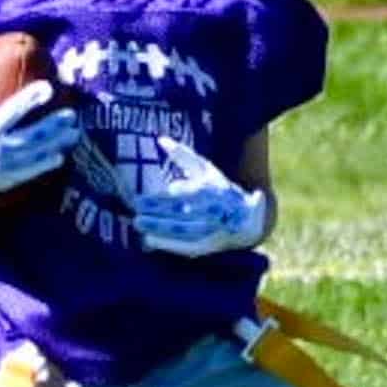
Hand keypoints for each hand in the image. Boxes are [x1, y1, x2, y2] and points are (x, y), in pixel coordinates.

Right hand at [0, 75, 80, 208]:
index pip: (12, 112)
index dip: (30, 99)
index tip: (48, 87)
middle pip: (33, 136)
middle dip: (54, 126)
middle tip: (73, 115)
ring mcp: (3, 167)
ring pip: (35, 155)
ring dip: (56, 145)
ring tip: (75, 134)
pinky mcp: (5, 179)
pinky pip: (29, 172)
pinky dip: (44, 166)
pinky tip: (60, 158)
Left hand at [132, 139, 272, 257]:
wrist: (251, 220)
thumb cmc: (222, 190)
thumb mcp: (206, 170)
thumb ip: (183, 155)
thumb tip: (161, 139)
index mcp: (209, 190)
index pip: (182, 194)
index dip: (160, 198)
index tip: (139, 199)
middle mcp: (212, 210)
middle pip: (180, 212)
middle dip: (156, 212)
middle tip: (134, 210)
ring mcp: (212, 229)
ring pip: (183, 229)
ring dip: (159, 228)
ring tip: (138, 224)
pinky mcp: (210, 246)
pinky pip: (187, 246)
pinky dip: (168, 244)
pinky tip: (149, 241)